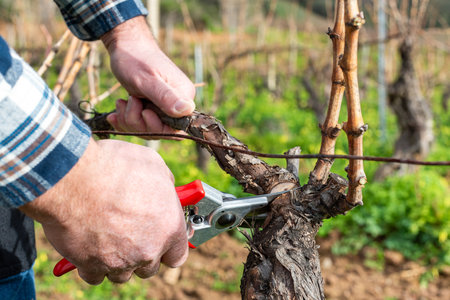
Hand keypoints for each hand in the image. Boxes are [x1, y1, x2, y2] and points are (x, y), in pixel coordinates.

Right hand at [20, 139, 187, 284]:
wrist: (74, 176)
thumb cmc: (116, 166)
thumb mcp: (154, 166)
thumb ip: (164, 186)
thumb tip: (164, 191)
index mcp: (169, 227)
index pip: (177, 256)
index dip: (168, 249)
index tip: (160, 241)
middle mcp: (148, 250)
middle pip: (149, 268)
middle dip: (141, 253)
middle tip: (129, 233)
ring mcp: (120, 261)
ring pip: (122, 274)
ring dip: (117, 260)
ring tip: (107, 235)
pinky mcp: (91, 266)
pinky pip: (94, 276)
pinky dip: (91, 264)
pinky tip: (89, 244)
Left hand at [101, 16, 194, 133]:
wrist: (125, 46)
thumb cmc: (135, 59)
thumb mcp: (146, 80)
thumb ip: (166, 96)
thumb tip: (187, 110)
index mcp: (184, 97)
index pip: (176, 129)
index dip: (156, 126)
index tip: (142, 110)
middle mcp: (178, 104)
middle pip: (160, 131)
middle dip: (138, 122)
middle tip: (126, 102)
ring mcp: (165, 107)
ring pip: (148, 129)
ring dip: (129, 119)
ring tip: (121, 102)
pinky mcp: (153, 107)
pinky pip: (141, 124)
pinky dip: (126, 121)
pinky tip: (115, 114)